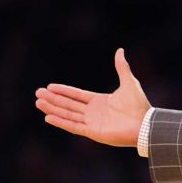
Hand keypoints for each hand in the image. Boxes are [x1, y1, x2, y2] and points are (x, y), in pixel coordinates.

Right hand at [35, 48, 150, 146]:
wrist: (144, 124)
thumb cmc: (139, 105)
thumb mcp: (129, 82)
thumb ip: (122, 67)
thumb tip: (120, 50)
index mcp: (100, 101)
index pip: (76, 95)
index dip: (63, 91)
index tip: (49, 86)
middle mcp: (93, 112)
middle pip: (68, 104)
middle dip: (53, 99)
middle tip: (37, 93)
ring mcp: (91, 123)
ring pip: (67, 114)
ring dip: (53, 108)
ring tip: (38, 103)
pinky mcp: (92, 132)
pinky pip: (73, 126)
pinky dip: (61, 122)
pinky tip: (48, 117)